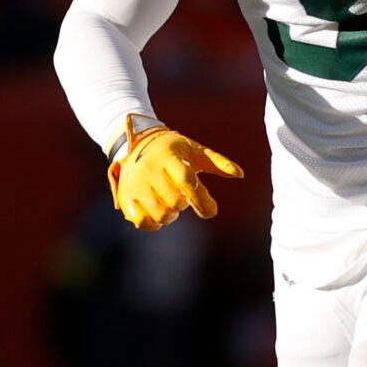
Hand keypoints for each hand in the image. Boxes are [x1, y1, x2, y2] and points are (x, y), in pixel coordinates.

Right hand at [108, 119, 244, 229]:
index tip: (211, 209)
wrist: (136, 143)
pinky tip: (157, 214)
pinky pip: (142, 222)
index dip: (200, 199)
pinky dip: (153, 223)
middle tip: (183, 195)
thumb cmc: (173, 149)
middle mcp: (149, 170)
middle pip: (175, 202)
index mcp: (168, 157)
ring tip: (171, 204)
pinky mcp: (126, 198)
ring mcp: (136, 185)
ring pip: (160, 214)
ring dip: (171, 215)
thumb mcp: (195, 150)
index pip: (186, 181)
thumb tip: (240, 174)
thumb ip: (218, 163)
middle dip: (185, 203)